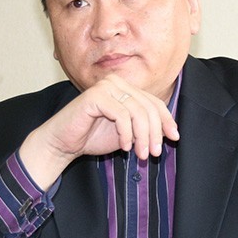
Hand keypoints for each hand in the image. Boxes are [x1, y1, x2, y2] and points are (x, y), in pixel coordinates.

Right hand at [18, 75, 179, 188]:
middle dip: (155, 133)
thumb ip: (145, 128)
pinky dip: (126, 134)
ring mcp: (105, 87)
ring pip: (137, 112)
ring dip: (142, 137)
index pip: (154, 102)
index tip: (174, 138)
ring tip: (140, 155)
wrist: (63, 143)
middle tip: (153, 154)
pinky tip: (123, 147)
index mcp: (125, 88)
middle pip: (148, 107)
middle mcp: (116, 83)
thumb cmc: (92, 136)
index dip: (167, 120)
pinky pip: (121, 115)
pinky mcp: (95, 96)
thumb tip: (171, 131)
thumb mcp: (127, 133)